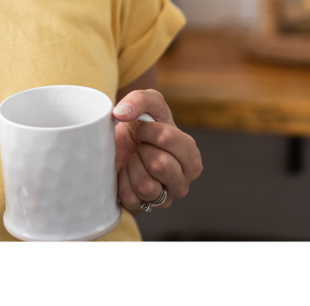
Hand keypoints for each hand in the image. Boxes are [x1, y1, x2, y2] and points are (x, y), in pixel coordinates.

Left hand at [112, 89, 201, 211]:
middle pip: (159, 164)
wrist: (119, 144)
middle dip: (142, 149)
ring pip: (146, 186)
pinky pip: (131, 198)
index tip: (143, 129)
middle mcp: (183, 182)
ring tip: (134, 160)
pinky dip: (122, 182)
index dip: (148, 129)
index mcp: (191, 157)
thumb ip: (140, 99)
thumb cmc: (141, 125)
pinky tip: (126, 174)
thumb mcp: (148, 103)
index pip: (167, 138)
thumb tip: (121, 112)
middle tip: (140, 147)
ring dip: (133, 167)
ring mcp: (164, 199)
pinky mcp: (144, 209)